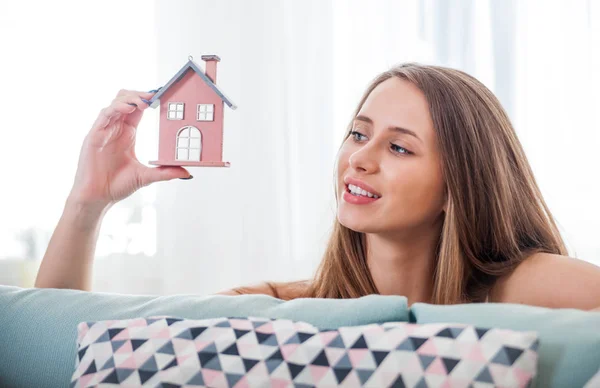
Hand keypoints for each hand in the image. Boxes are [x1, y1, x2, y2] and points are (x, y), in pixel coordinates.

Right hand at [68, 89, 191, 209]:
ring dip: (130, 98)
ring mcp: (104, 131)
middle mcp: (116, 129)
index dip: (148, 100)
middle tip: (154, 95)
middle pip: (125, 100)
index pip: (137, 109)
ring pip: (115, 103)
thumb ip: (165, 173)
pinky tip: (129, 108)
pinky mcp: (94, 135)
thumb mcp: (146, 177)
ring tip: (144, 101)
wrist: (97, 198)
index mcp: (127, 134)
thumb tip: (186, 172)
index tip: (162, 95)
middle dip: (139, 94)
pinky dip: (116, 108)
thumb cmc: (116, 185)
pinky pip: (105, 115)